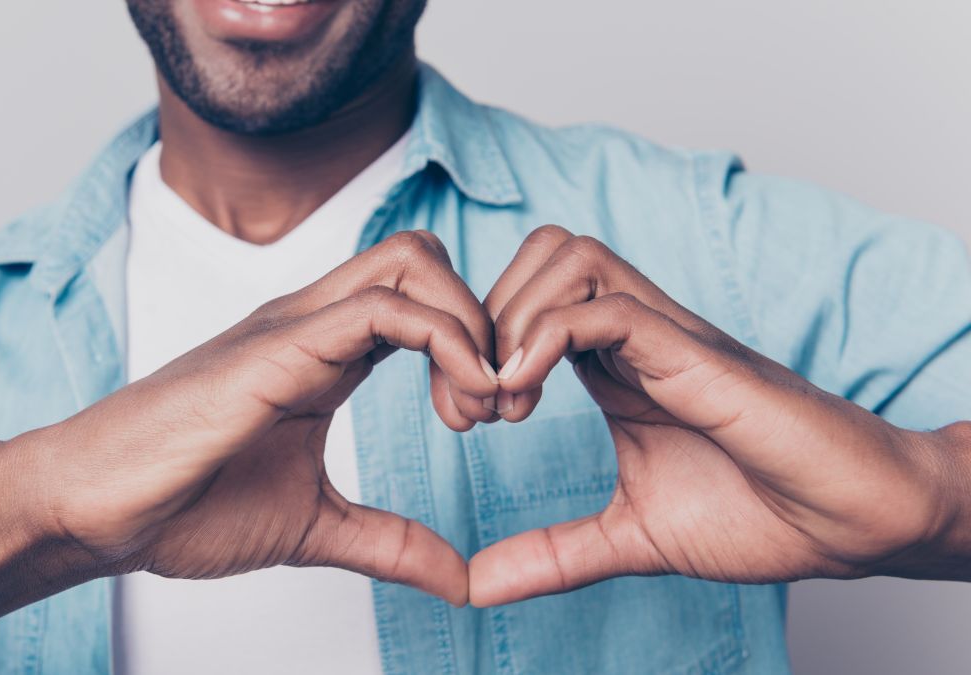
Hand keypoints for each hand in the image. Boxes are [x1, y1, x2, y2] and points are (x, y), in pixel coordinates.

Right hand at [22, 231, 498, 604]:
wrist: (93, 509)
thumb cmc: (182, 506)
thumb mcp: (315, 528)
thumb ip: (390, 543)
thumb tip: (458, 579)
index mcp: (322, 352)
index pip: (419, 298)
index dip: (474, 342)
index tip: (489, 416)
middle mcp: (312, 322)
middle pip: (424, 255)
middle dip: (485, 318)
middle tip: (495, 404)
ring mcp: (293, 326)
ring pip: (413, 261)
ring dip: (472, 327)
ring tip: (478, 409)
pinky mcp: (277, 347)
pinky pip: (382, 308)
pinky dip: (444, 342)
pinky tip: (457, 406)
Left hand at [469, 225, 967, 605]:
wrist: (846, 524)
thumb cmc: (757, 514)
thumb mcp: (628, 536)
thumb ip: (553, 552)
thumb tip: (476, 585)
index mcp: (616, 365)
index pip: (528, 300)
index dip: (479, 344)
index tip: (465, 418)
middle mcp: (637, 335)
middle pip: (540, 255)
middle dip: (484, 319)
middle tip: (476, 406)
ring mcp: (667, 337)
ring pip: (570, 257)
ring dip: (514, 320)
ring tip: (507, 401)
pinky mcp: (696, 355)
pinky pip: (609, 308)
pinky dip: (549, 336)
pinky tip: (526, 393)